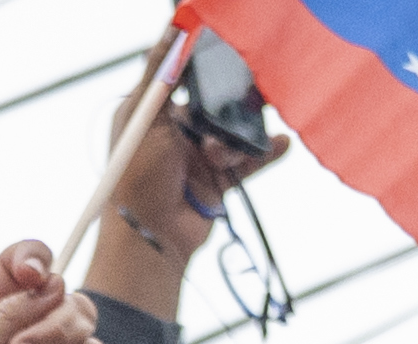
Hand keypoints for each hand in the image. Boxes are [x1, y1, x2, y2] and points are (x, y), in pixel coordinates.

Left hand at [110, 30, 281, 239]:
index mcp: (152, 112)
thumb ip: (160, 73)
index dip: (200, 60)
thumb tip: (173, 30)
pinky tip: (280, 142)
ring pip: (232, 131)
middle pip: (213, 102)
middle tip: (251, 89)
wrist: (151, 239)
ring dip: (233, 141)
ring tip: (218, 157)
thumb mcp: (144, 118)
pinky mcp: (218, 180)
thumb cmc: (137, 178)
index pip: (181, 74)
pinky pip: (247, 159)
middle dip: (229, 102)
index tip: (225, 43)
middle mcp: (176, 130)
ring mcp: (198, 155)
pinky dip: (264, 152)